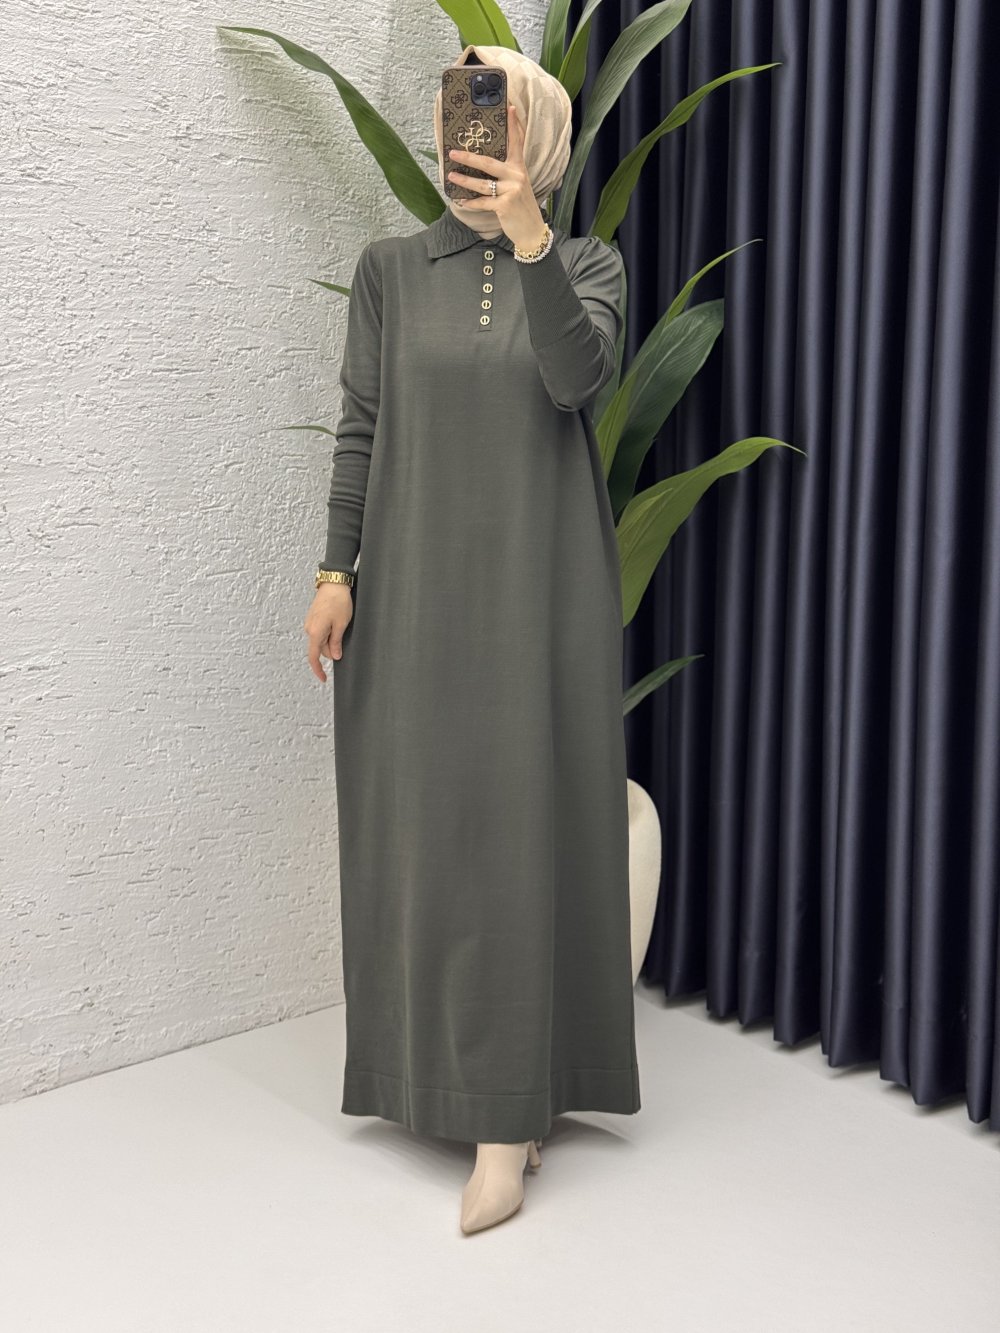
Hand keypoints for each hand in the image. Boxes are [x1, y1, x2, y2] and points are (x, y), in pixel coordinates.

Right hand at [303, 584, 353, 681]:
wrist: (333, 583)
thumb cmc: (338, 601)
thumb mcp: (341, 625)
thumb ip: (336, 643)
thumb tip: (334, 657)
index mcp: (316, 633)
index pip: (314, 657)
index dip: (318, 670)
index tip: (323, 679)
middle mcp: (309, 629)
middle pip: (320, 648)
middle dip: (332, 649)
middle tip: (345, 635)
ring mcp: (310, 623)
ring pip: (321, 639)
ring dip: (332, 638)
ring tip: (342, 624)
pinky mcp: (313, 617)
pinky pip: (320, 631)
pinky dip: (329, 632)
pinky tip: (337, 622)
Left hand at [446, 102, 547, 252]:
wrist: (532, 230)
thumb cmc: (521, 206)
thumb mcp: (518, 186)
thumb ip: (506, 174)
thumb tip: (483, 165)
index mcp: (519, 168)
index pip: (516, 142)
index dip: (513, 125)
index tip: (509, 107)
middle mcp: (516, 176)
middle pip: (488, 162)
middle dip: (468, 157)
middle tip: (453, 152)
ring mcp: (511, 191)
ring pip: (482, 184)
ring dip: (464, 180)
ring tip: (451, 176)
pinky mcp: (505, 206)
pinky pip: (482, 202)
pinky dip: (470, 202)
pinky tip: (460, 200)